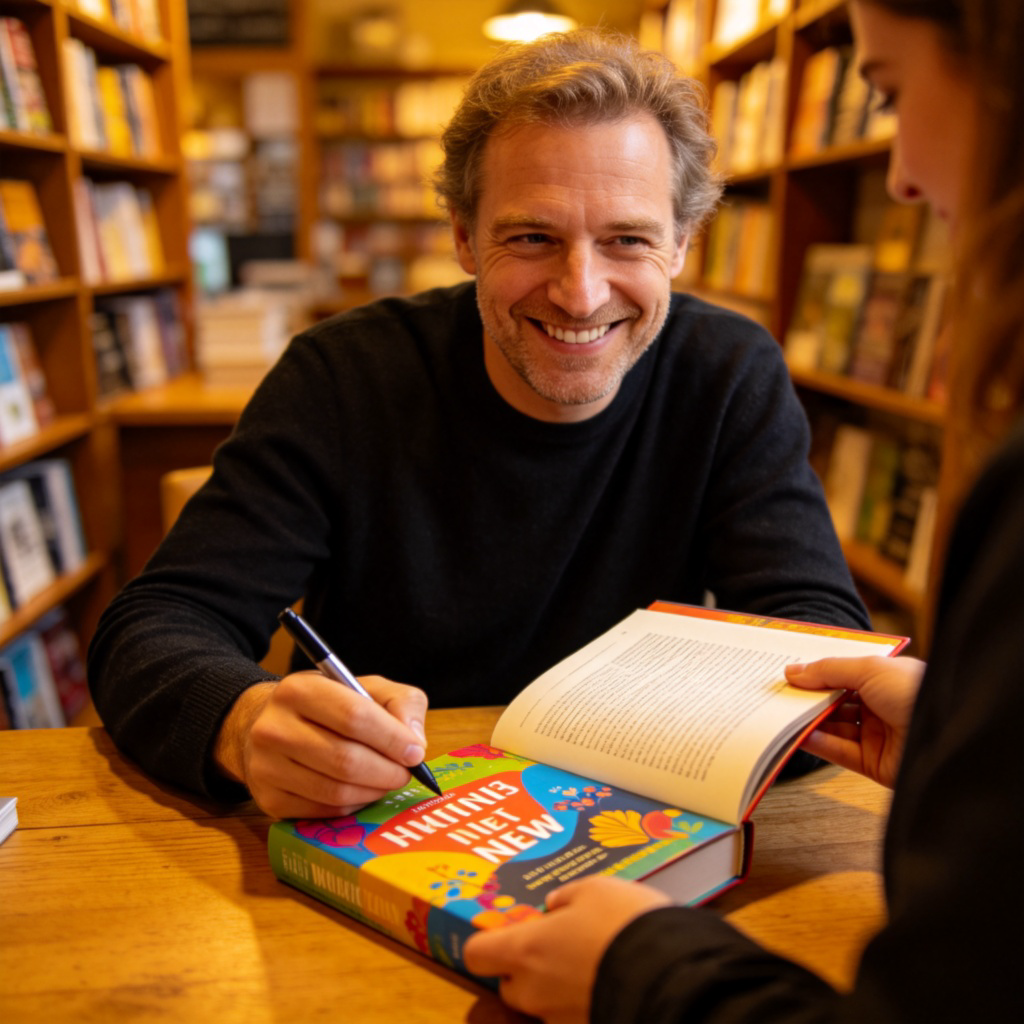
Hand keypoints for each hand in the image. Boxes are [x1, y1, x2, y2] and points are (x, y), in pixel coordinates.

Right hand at [214, 671, 429, 817]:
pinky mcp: (268, 799)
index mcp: (300, 690)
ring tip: (387, 781)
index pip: (354, 717)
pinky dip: (353, 806)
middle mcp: (274, 728)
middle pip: (345, 760)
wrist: (271, 725)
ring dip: (373, 791)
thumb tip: (414, 742)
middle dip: (387, 771)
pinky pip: (323, 811)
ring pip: (335, 791)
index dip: (392, 738)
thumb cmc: (328, 706)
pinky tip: (362, 791)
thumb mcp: (367, 688)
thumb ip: (401, 703)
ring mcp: (266, 767)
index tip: (415, 752)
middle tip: (405, 773)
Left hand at [463, 876, 669, 1023]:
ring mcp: (560, 1019)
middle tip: (554, 944)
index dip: (487, 942)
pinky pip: (572, 1014)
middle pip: (510, 984)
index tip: (503, 930)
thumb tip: (555, 904)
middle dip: (525, 967)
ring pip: (543, 1003)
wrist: (671, 975)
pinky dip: (582, 1000)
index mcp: (526, 950)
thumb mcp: (595, 889)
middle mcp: (535, 991)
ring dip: (556, 986)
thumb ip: (565, 896)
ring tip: (589, 960)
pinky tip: (608, 978)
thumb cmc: (624, 925)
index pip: (478, 954)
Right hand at [785, 655, 925, 787]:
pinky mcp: (872, 763)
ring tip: (780, 713)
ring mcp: (876, 735)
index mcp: (886, 679)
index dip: (817, 673)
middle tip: (778, 693)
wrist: (945, 740)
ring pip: (833, 726)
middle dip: (808, 697)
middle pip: (835, 701)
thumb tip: (793, 672)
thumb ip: (828, 671)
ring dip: (807, 720)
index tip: (789, 673)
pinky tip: (797, 733)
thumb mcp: (869, 670)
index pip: (843, 674)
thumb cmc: (915, 693)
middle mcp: (881, 706)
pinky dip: (816, 742)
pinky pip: (837, 751)